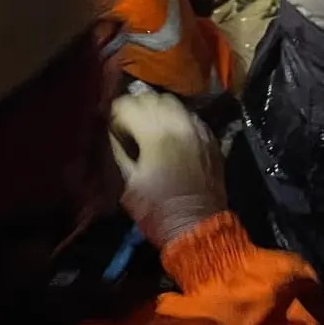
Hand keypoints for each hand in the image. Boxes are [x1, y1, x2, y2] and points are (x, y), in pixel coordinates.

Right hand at [108, 89, 225, 249]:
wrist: (197, 227)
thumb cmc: (157, 209)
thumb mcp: (128, 183)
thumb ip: (119, 150)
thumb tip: (112, 133)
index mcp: (154, 133)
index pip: (128, 104)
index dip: (116, 113)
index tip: (113, 126)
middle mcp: (178, 123)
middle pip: (151, 98)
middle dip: (136, 107)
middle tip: (129, 123)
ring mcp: (198, 129)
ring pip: (174, 102)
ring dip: (158, 109)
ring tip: (150, 126)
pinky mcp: (211, 139)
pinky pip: (191, 116)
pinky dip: (178, 119)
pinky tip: (172, 133)